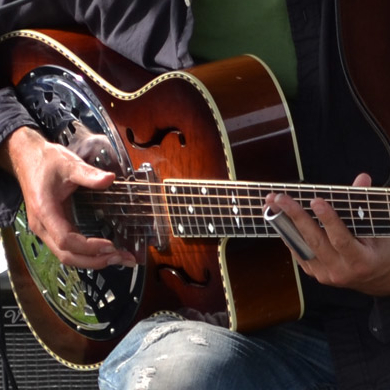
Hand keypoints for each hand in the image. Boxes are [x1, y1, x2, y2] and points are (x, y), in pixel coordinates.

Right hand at [1, 126, 135, 268]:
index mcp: (46, 211)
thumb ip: (89, 174)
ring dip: (92, 260)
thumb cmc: (46, 162)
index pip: (66, 240)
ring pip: (67, 255)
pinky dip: (86, 254)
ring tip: (117, 258)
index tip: (110, 246)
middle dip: (95, 260)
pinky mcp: (53, 228)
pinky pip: (68, 248)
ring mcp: (47, 229)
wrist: (28, 158)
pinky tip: (103, 252)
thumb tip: (109, 179)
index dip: (89, 247)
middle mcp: (43, 226)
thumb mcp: (69, 164)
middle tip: (120, 258)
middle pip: (67, 255)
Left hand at [265, 173, 389, 295]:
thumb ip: (365, 205)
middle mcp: (340, 270)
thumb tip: (361, 179)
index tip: (316, 201)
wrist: (377, 279)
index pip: (341, 239)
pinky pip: (297, 251)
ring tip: (271, 204)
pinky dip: (287, 233)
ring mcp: (324, 273)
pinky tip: (277, 218)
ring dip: (283, 223)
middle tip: (280, 198)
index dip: (328, 220)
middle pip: (313, 240)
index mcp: (360, 261)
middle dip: (295, 216)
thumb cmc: (380, 252)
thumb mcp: (379, 229)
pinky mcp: (313, 272)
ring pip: (300, 245)